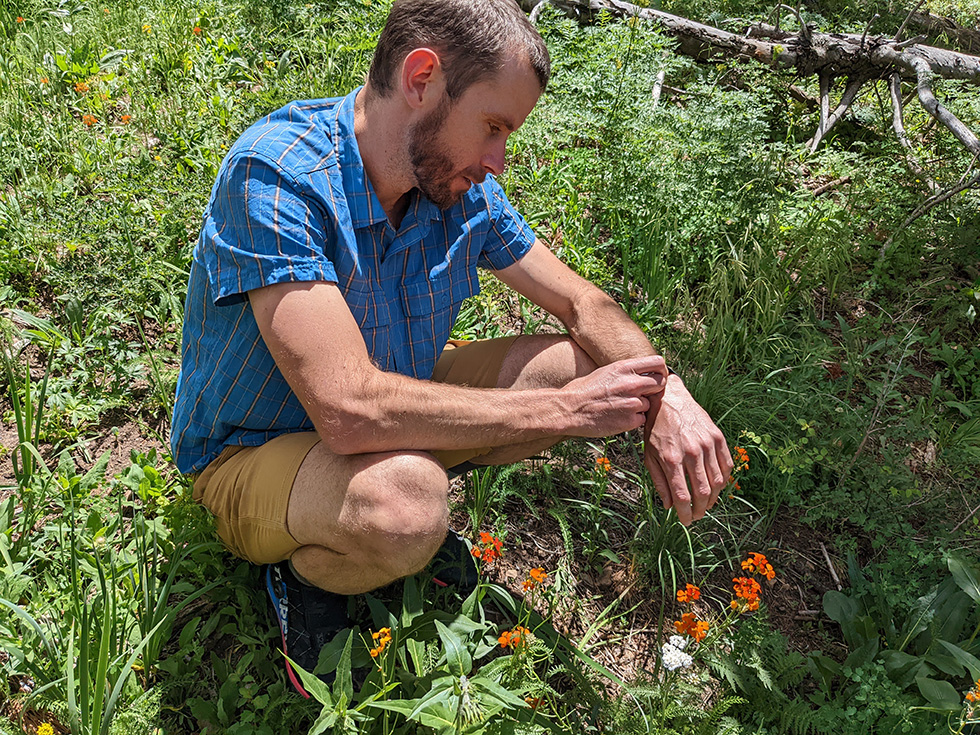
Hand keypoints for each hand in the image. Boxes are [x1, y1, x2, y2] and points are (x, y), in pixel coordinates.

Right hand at [562, 354, 666, 437]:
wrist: (569, 409)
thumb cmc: (584, 390)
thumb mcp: (605, 371)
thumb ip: (626, 371)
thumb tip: (641, 372)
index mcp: (624, 367)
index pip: (658, 362)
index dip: (661, 370)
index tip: (658, 376)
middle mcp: (631, 383)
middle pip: (661, 383)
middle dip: (655, 389)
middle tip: (644, 394)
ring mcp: (632, 402)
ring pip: (650, 404)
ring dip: (640, 407)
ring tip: (622, 408)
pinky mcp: (630, 420)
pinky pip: (642, 419)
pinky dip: (633, 420)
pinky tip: (618, 417)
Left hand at [643, 376, 731, 525]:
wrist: (669, 399)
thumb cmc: (656, 429)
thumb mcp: (649, 455)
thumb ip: (660, 482)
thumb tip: (669, 506)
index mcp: (671, 459)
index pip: (682, 496)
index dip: (685, 514)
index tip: (685, 521)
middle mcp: (691, 452)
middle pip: (702, 492)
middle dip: (700, 510)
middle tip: (696, 516)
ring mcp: (707, 444)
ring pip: (717, 482)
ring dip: (713, 499)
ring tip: (705, 504)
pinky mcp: (718, 437)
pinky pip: (727, 466)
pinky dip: (724, 480)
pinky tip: (716, 486)